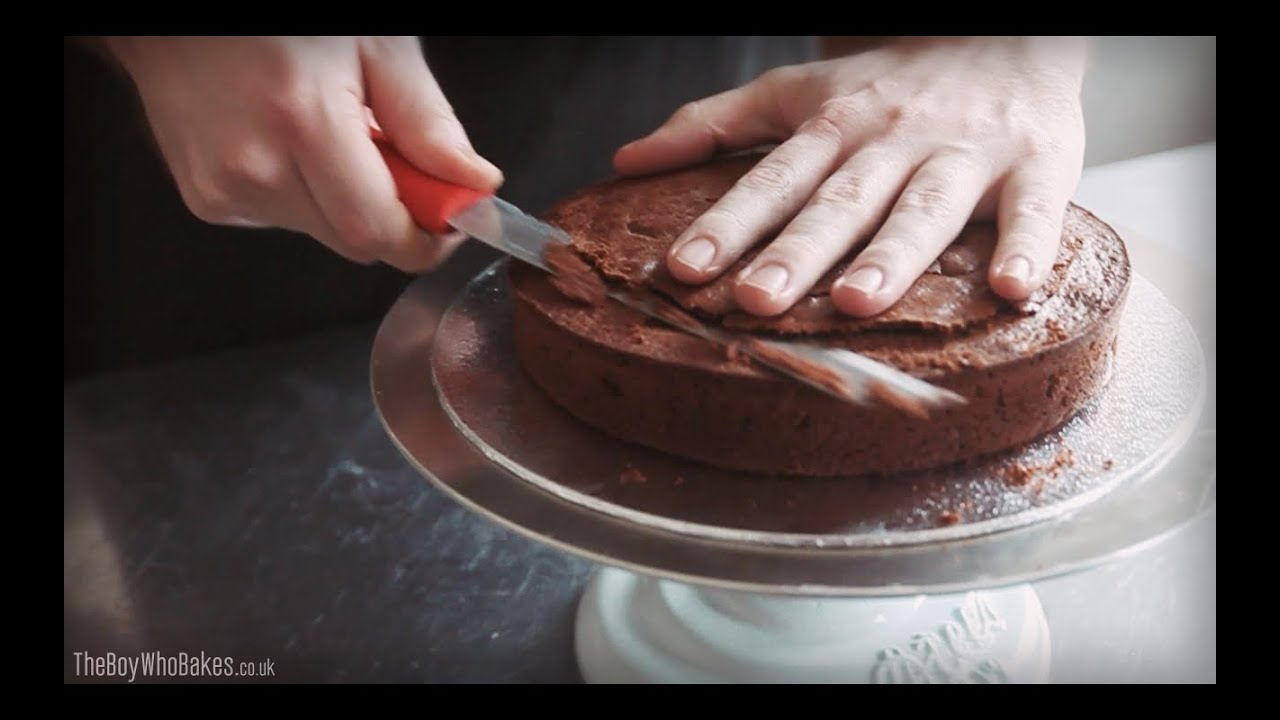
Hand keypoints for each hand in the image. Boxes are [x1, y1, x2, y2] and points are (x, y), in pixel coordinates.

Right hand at [103, 36, 502, 271]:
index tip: (452, 216)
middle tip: (395, 158)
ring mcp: (225, 191)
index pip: (379, 232)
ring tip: (331, 136)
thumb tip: (475, 186)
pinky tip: (292, 143)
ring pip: (324, 233)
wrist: (180, 16)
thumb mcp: (376, 44)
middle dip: (392, 212)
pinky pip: (286, 221)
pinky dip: (306, 194)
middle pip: (357, 242)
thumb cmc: (280, 18)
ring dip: (346, 200)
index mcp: (303, 123)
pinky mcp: (209, 201)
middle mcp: (257, 168)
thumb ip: (428, 122)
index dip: (428, 237)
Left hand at [614, 37, 1087, 316]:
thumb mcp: (797, 91)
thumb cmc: (890, 82)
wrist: (1008, 32)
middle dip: (797, 252)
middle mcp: (894, 139)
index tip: (683, 269)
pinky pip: (1038, 210)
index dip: (727, 223)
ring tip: (856, 302)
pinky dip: (1030, 247)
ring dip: (892, 255)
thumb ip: (715, 124)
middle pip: (840, 201)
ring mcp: (966, 152)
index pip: (772, 180)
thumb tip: (625, 161)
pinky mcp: (1039, 163)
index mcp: (833, 126)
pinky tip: (1011, 291)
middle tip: (756, 302)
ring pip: (925, 207)